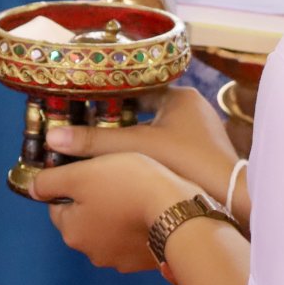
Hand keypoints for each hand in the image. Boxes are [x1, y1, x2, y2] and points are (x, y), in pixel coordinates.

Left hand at [30, 153, 198, 272]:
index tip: (88, 167)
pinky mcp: (144, 258)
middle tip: (112, 173)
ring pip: (109, 226)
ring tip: (133, 186)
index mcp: (72, 232)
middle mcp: (92, 252)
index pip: (58, 205)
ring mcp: (120, 258)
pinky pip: (132, 235)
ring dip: (116, 209)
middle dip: (94, 197)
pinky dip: (135, 221)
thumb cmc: (128, 185)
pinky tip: (147, 204)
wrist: (177, 210)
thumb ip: (51, 180)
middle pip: (84, 217)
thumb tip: (33, 187)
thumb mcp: (82, 173)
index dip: (71, 182)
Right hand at [45, 87, 246, 223]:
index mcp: (179, 95)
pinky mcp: (202, 154)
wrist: (230, 198)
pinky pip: (166, 145)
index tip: (82, 102)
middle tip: (87, 126)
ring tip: (103, 146)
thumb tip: (53, 137)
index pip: (134, 86)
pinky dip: (147, 152)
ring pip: (154, 128)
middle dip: (117, 119)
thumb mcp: (135, 149)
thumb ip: (94, 142)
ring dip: (132, 137)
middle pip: (143, 108)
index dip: (107, 95)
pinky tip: (130, 165)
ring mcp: (199, 132)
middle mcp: (192, 107)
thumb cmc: (187, 164)